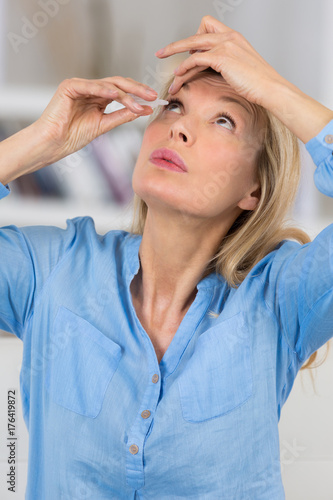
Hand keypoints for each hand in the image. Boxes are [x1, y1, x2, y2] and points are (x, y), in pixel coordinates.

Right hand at [36, 76, 156, 158]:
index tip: (155, 101)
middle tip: (152, 95)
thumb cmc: (73, 136)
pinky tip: (117, 95)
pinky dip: (104, 89)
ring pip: (108, 85)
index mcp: (98, 96)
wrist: (53, 144)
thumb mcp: (104, 125)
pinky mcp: (69, 86)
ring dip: (125, 94)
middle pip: (118, 84)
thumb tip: (146, 109)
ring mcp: (80, 85)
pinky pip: (90, 86)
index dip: (139, 94)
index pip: (122, 91)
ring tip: (139, 103)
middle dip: (137, 89)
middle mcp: (90, 88)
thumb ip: (123, 115)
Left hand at [155, 15, 285, 108]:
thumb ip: (226, 64)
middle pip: (196, 33)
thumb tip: (211, 70)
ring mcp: (225, 45)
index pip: (208, 27)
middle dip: (177, 45)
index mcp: (234, 37)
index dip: (196, 39)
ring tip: (170, 75)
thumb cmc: (258, 83)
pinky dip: (185, 67)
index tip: (187, 52)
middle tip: (163, 53)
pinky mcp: (222, 57)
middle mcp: (229, 37)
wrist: (270, 88)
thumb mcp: (241, 69)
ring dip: (177, 61)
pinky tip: (179, 76)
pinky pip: (195, 58)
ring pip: (192, 46)